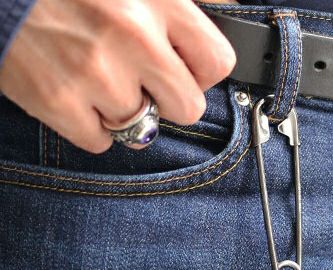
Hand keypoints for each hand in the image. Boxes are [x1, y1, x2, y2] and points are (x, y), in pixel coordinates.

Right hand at [0, 0, 236, 152]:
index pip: (217, 62)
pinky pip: (100, 142)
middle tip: (144, 85)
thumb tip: (223, 13)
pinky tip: (75, 94)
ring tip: (96, 78)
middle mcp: (132, 35)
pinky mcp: (58, 100)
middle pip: (188, 108)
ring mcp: (95, 72)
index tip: (183, 72)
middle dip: (168, 102)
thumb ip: (179, 3)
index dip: (201, 75)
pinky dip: (90, 126)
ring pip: (140, 128)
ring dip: (122, 111)